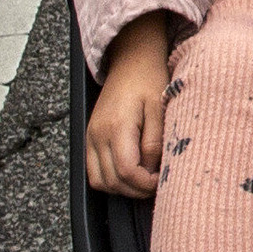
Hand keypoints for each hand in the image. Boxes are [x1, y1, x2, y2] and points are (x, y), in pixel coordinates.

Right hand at [84, 16, 171, 198]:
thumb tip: (152, 169)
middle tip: (156, 185)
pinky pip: (93, 170)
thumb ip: (155, 141)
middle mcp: (98, 135)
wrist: (131, 61)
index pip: (126, 171)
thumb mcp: (159, 108)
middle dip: (135, 190)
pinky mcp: (91, 137)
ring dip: (122, 188)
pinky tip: (130, 174)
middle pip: (111, 181)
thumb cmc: (149, 80)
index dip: (145, 184)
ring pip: (99, 180)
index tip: (162, 181)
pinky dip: (110, 179)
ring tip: (145, 181)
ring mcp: (91, 137)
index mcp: (117, 127)